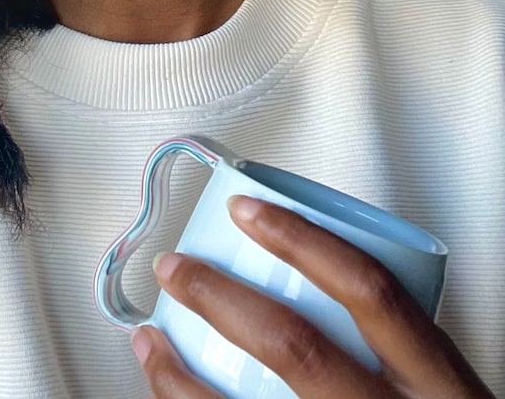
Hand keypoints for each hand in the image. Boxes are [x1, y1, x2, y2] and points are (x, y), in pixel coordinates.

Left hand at [132, 196, 495, 398]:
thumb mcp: (441, 384)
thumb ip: (390, 338)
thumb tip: (311, 266)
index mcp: (434, 383)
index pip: (369, 291)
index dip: (301, 241)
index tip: (247, 211)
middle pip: (294, 346)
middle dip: (219, 297)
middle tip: (175, 266)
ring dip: (179, 373)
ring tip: (148, 337)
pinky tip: (168, 393)